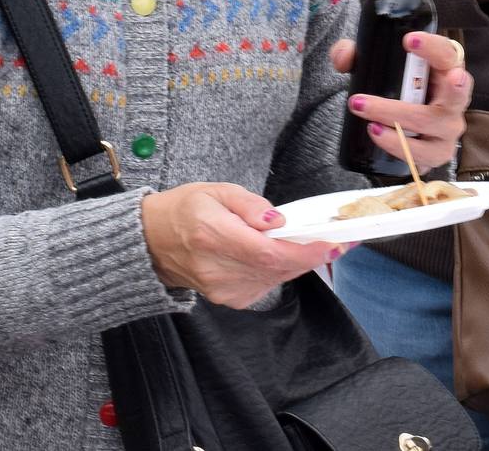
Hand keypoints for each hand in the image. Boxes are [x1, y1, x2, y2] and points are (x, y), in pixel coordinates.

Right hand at [139, 182, 342, 308]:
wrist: (151, 243)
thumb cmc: (183, 211)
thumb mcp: (215, 191)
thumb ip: (249, 204)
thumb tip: (278, 220)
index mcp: (213, 235)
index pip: (268, 252)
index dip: (305, 252)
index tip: (333, 244)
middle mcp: (218, 269)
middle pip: (278, 267)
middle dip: (311, 254)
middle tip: (337, 239)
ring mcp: (222, 289)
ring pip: (276, 278)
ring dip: (298, 261)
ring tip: (312, 243)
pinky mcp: (227, 299)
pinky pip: (266, 285)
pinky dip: (280, 270)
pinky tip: (280, 255)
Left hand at [332, 31, 471, 171]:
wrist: (405, 128)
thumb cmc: (399, 90)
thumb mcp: (379, 68)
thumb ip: (356, 56)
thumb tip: (344, 57)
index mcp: (445, 70)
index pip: (447, 54)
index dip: (433, 46)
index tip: (409, 40)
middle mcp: (454, 100)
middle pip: (453, 95)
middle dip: (438, 89)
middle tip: (392, 95)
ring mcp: (448, 130)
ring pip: (431, 126)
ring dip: (397, 122)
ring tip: (370, 123)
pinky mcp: (437, 154)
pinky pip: (423, 155)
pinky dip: (399, 147)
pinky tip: (379, 136)